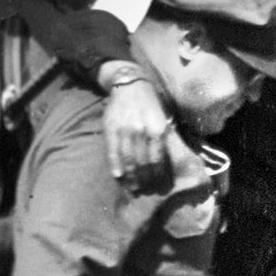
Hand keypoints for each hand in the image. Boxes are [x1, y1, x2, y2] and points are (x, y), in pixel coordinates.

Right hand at [100, 66, 173, 190]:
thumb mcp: (162, 119)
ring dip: (131, 177)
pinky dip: (115, 165)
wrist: (130, 85)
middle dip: (144, 180)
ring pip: (128, 160)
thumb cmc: (150, 104)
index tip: (157, 188)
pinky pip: (113, 152)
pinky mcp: (111, 129)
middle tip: (144, 191)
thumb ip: (162, 140)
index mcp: (157, 130)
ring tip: (133, 188)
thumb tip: (164, 166)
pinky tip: (118, 176)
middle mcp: (141, 131)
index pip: (157, 160)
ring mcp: (125, 130)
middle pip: (143, 163)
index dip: (157, 177)